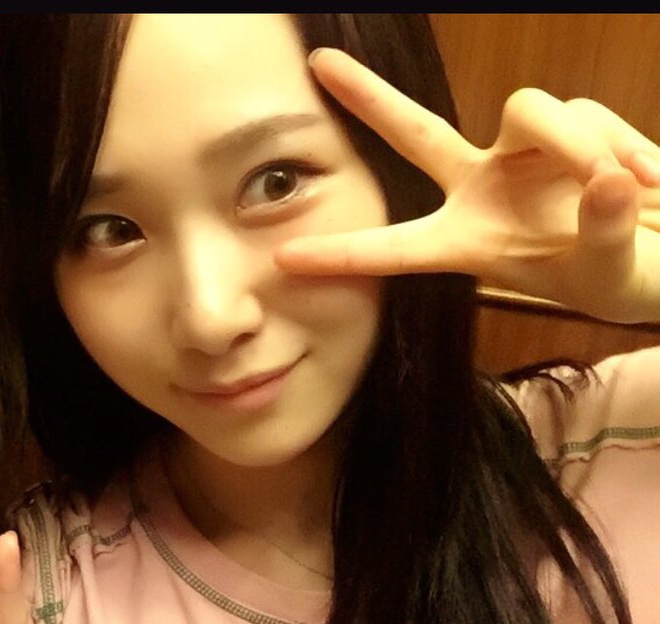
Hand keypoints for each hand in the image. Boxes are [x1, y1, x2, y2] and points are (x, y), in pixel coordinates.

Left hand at [275, 48, 659, 323]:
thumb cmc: (621, 276)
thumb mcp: (609, 276)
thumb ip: (604, 234)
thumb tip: (605, 180)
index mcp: (467, 242)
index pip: (394, 248)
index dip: (343, 255)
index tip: (285, 258)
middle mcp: (481, 188)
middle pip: (414, 131)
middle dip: (368, 97)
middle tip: (319, 63)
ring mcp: (521, 152)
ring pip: (529, 110)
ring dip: (579, 145)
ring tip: (622, 189)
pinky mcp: (569, 126)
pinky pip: (586, 115)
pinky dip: (621, 145)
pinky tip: (647, 180)